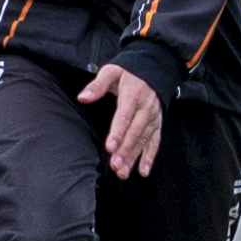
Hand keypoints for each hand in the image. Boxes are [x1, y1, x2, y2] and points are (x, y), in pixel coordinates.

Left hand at [75, 62, 166, 180]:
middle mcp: (145, 109)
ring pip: (143, 140)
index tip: (110, 147)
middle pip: (135, 132)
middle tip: (115, 165)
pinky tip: (143, 171)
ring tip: (122, 172)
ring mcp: (153, 118)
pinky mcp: (157, 124)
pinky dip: (150, 157)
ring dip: (134, 157)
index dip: (118, 132)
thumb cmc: (129, 71)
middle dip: (125, 150)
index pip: (124, 116)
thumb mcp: (112, 71)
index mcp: (132, 95)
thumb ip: (98, 85)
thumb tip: (82, 97)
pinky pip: (155, 142)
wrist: (154, 67)